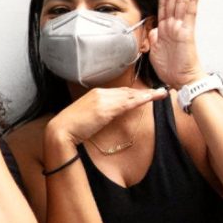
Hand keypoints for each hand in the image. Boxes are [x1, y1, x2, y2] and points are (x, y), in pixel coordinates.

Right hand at [47, 87, 167, 145]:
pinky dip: (141, 99)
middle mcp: (100, 93)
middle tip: (159, 92)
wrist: (61, 131)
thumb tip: (108, 116)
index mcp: (95, 94)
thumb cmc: (71, 128)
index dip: (133, 93)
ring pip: (130, 95)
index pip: (119, 92)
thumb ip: (98, 113)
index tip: (145, 94)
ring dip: (147, 94)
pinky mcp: (105, 108)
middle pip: (126, 91)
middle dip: (143, 92)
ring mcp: (102, 99)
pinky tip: (151, 99)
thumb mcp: (87, 117)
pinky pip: (127, 103)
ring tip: (161, 94)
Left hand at [148, 0, 203, 88]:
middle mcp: (174, 25)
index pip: (164, 6)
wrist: (181, 80)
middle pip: (173, 0)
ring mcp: (181, 28)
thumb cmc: (171, 68)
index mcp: (165, 29)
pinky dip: (192, 2)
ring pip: (181, 4)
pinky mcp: (187, 33)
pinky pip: (190, 15)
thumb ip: (154, 37)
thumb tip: (153, 29)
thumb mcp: (155, 50)